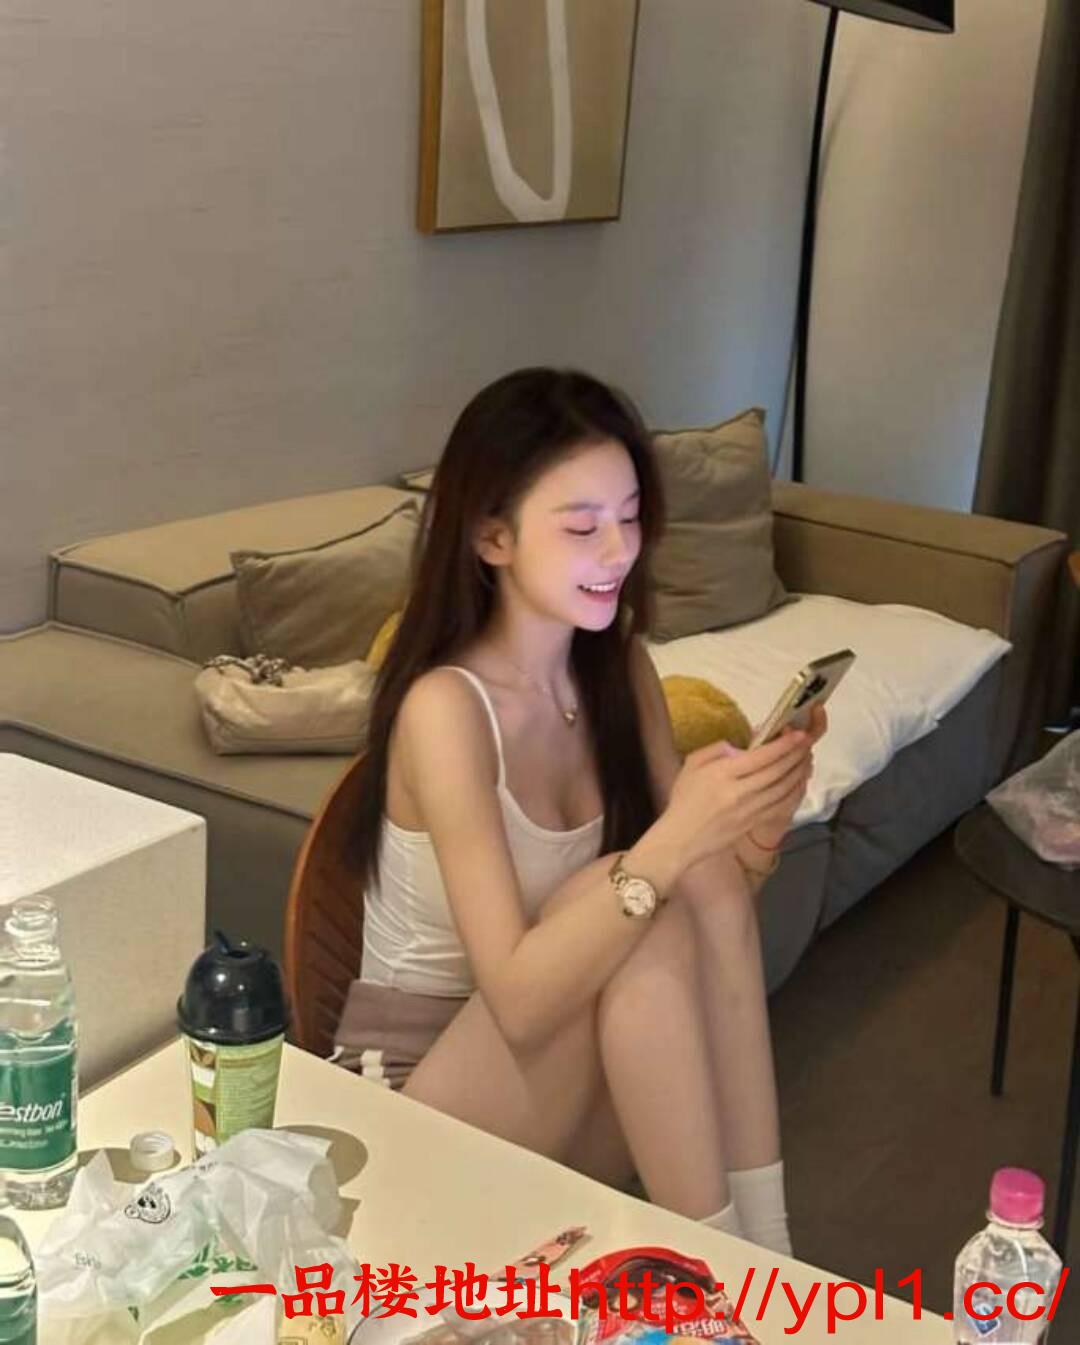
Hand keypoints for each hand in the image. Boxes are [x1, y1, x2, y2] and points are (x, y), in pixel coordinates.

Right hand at [660, 727, 815, 872]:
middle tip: (807, 743)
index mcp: (722, 774)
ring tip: (807, 759)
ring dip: (799, 772)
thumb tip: (742, 746)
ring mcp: (749, 810)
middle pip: (777, 771)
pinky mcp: (754, 823)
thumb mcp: (692, 765)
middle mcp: (739, 792)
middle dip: (796, 755)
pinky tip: (799, 782)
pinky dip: (794, 792)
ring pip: (783, 788)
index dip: (783, 744)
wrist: (681, 838)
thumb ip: (716, 749)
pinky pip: (781, 805)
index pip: (761, 756)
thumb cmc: (684, 800)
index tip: (798, 734)